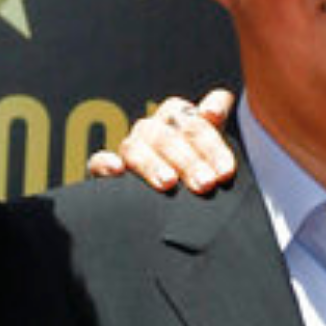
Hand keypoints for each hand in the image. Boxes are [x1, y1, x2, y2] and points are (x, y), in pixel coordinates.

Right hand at [88, 89, 235, 192]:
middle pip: (170, 134)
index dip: (212, 138)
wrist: (168, 217)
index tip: (226, 170)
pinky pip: (99, 160)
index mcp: (184, 120)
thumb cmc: (202, 180)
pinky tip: (117, 170)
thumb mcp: (217, 164)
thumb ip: (217, 138)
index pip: (197, 119)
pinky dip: (105, 163)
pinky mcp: (106, 169)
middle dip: (189, 160)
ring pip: (137, 145)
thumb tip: (213, 109)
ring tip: (169, 183)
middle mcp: (157, 129)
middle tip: (206, 184)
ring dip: (153, 163)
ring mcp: (132, 147)